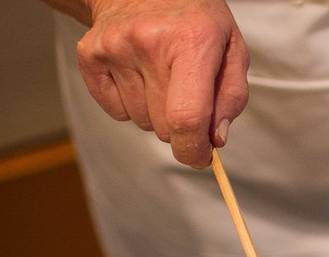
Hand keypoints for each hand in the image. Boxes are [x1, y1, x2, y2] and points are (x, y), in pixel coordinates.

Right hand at [76, 0, 249, 167]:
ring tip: (162, 77)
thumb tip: (215, 139)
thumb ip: (231, 97)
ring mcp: (114, 48)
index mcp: (192, 42)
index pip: (186, 117)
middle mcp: (149, 43)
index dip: (194, 149)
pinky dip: (131, 105)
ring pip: (141, 122)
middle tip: (186, 96)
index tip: (200, 157)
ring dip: (156, 113)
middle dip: (181, 126)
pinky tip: (140, 75)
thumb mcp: (232, 49)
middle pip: (165, 127)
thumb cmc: (196, 21)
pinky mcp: (90, 55)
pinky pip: (116, 112)